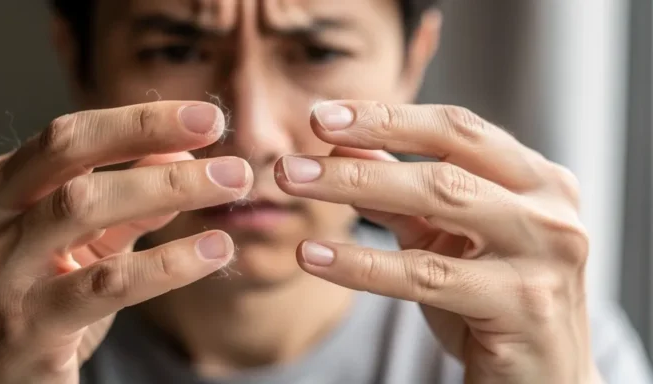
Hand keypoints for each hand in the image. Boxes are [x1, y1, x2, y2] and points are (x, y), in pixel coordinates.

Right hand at [0, 102, 252, 383]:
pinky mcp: (25, 327)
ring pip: (84, 206)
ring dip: (167, 187)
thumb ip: (126, 204)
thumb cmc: (37, 309)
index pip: (70, 136)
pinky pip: (106, 283)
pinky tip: (214, 250)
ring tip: (230, 182)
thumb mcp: (81, 248)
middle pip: (68, 152)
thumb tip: (182, 156)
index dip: (139, 119)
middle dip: (146, 131)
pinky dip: (169, 262)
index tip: (204, 116)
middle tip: (216, 127)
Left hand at [276, 101, 600, 382]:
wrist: (545, 378)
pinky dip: (361, 264)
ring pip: (438, 203)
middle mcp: (550, 208)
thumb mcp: (443, 237)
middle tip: (293, 155)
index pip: (456, 128)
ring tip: (291, 185)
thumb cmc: (491, 299)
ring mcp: (544, 255)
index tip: (322, 115)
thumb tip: (342, 145)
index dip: (387, 116)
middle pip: (444, 162)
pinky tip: (313, 254)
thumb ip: (400, 191)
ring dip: (352, 188)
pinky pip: (425, 277)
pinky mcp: (524, 304)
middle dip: (362, 148)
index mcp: (536, 179)